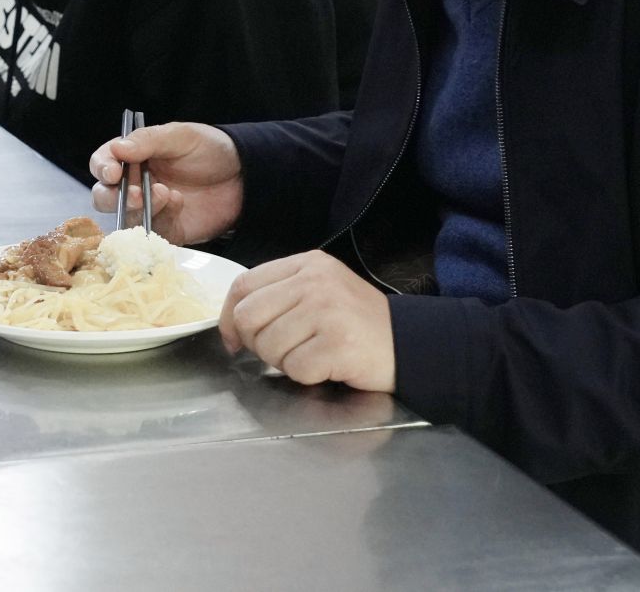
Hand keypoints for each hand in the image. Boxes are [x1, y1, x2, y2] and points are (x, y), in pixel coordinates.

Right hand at [88, 122, 243, 246]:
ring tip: (166, 193)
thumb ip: (148, 141)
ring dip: (140, 209)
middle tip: (138, 194)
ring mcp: (150, 210)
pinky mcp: (167, 231)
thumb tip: (117, 149)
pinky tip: (179, 204)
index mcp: (133, 157)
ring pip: (126, 218)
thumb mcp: (181, 136)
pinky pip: (152, 235)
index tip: (113, 172)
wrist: (245, 177)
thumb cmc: (211, 150)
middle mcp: (135, 185)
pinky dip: (161, 220)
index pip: (103, 163)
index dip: (102, 168)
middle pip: (105, 196)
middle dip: (115, 197)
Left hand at [220, 250, 395, 392]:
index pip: (243, 284)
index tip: (234, 338)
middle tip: (283, 351)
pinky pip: (295, 368)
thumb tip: (232, 327)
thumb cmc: (357, 323)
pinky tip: (327, 366)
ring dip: (284, 362)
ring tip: (312, 355)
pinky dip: (306, 375)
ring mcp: (327, 311)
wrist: (410, 343)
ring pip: (269, 346)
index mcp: (307, 264)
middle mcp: (315, 282)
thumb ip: (278, 297)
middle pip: (248, 316)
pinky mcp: (338, 344)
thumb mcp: (319, 292)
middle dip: (257, 343)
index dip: (229, 316)